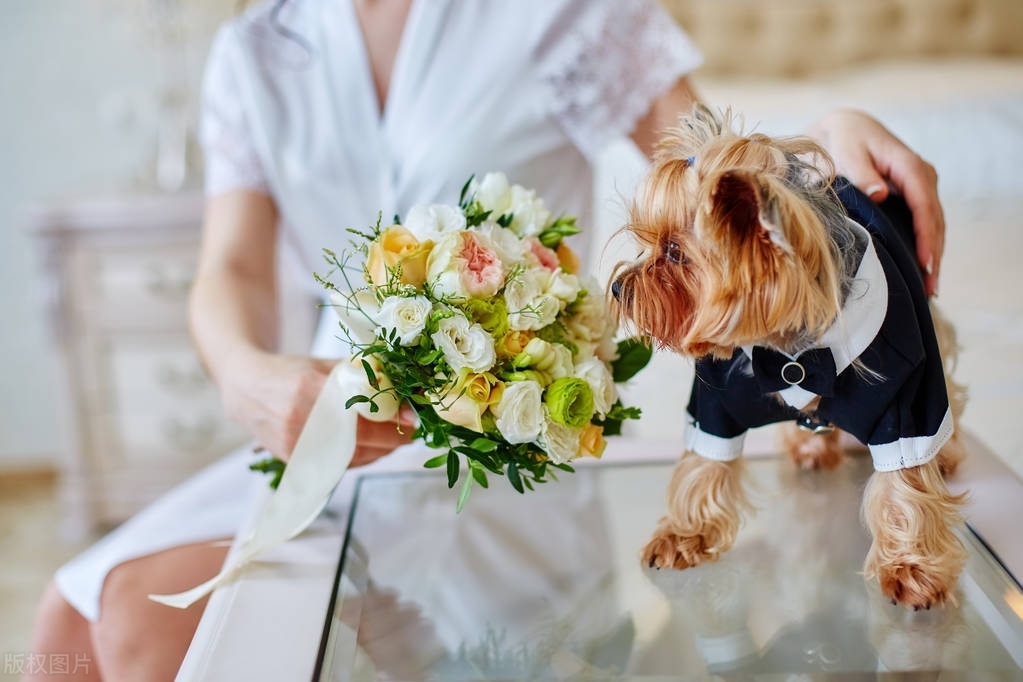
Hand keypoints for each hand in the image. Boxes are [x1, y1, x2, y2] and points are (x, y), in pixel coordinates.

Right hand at [220, 351, 414, 462]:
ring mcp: (295, 444)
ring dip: (381, 451)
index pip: (363, 408)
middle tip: (413, 431)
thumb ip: (359, 375)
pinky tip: (374, 448)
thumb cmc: (290, 372)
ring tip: (397, 440)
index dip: (394, 416)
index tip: (415, 417)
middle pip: (362, 438)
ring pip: (353, 457)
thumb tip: (403, 386)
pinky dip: (361, 458)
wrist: (246, 390)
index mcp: (311, 388)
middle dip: (394, 437)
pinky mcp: (293, 461)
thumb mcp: (323, 365)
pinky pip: (337, 466)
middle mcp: (301, 419)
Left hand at [810, 109, 944, 295]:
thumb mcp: (848, 151)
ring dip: (932, 257)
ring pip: (933, 226)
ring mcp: (920, 189)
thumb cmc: (845, 140)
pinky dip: (924, 248)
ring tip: (929, 290)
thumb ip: (860, 173)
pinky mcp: (913, 198)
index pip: (924, 206)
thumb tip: (879, 193)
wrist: (846, 129)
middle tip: (930, 290)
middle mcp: (922, 178)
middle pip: (935, 221)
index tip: (925, 264)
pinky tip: (921, 272)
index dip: (926, 237)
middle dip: (934, 255)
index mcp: (910, 167)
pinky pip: (923, 225)